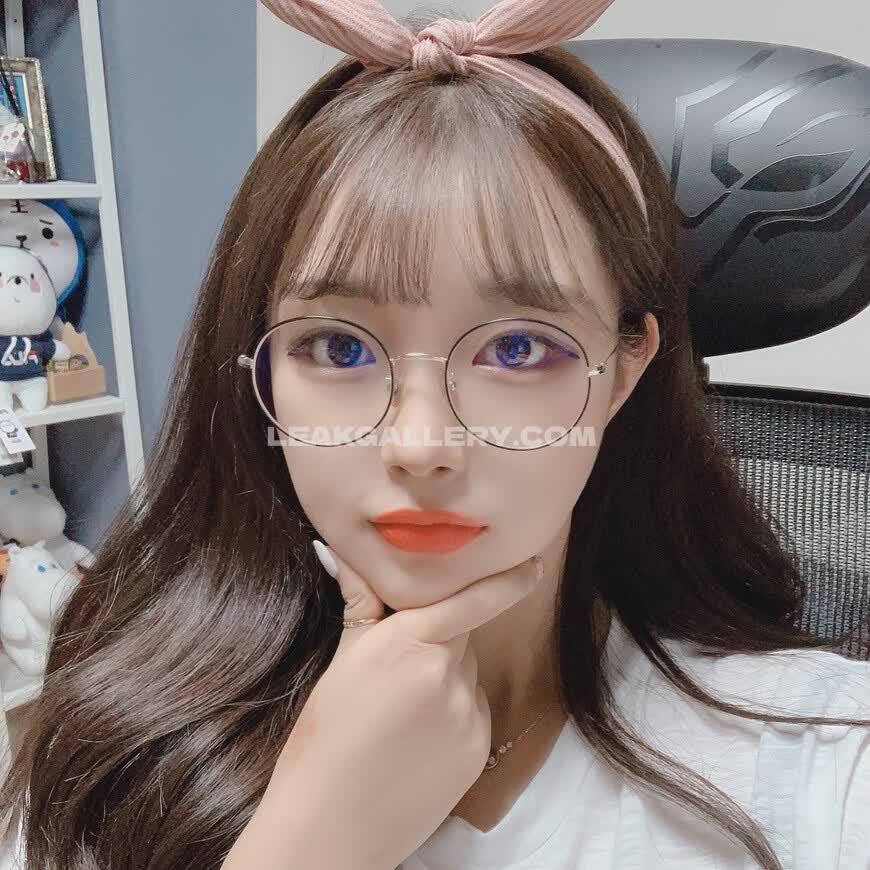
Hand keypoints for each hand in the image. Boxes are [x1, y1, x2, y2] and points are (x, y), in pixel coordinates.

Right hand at [254, 544, 543, 869]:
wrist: (330, 827)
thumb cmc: (324, 739)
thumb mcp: (341, 662)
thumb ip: (361, 602)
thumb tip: (345, 551)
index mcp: (408, 643)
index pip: (471, 600)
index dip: (506, 580)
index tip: (534, 563)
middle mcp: (447, 675)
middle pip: (461, 635)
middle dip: (439, 639)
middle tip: (397, 668)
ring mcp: (468, 715)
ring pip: (466, 675)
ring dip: (445, 679)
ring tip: (400, 714)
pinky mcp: (479, 749)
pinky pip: (474, 710)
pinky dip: (454, 713)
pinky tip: (417, 739)